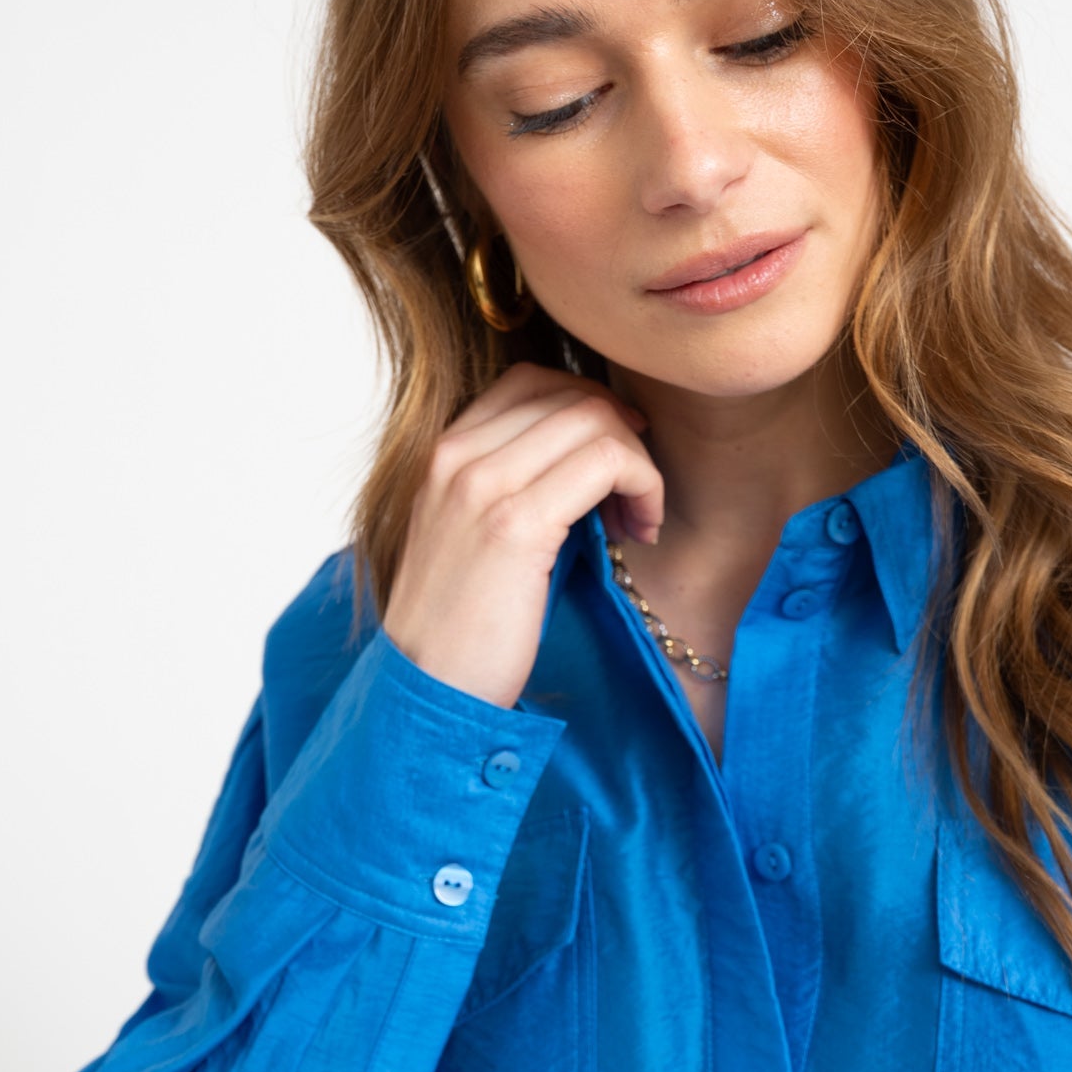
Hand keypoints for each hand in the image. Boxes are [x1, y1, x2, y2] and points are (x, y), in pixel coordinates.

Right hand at [380, 360, 664, 709]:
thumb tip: (586, 462)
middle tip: (640, 494)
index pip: (530, 383)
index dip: (590, 406)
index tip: (618, 457)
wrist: (426, 688)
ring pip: (594, 419)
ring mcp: (481, 484)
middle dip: (625, 435)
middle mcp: (455, 456)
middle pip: (569, 395)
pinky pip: (607, 461)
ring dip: (641, 464)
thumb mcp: (473, 536)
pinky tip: (642, 533)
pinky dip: (644, 487)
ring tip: (642, 520)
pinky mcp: (515, 523)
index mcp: (442, 454)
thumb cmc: (461, 626)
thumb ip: (510, 487)